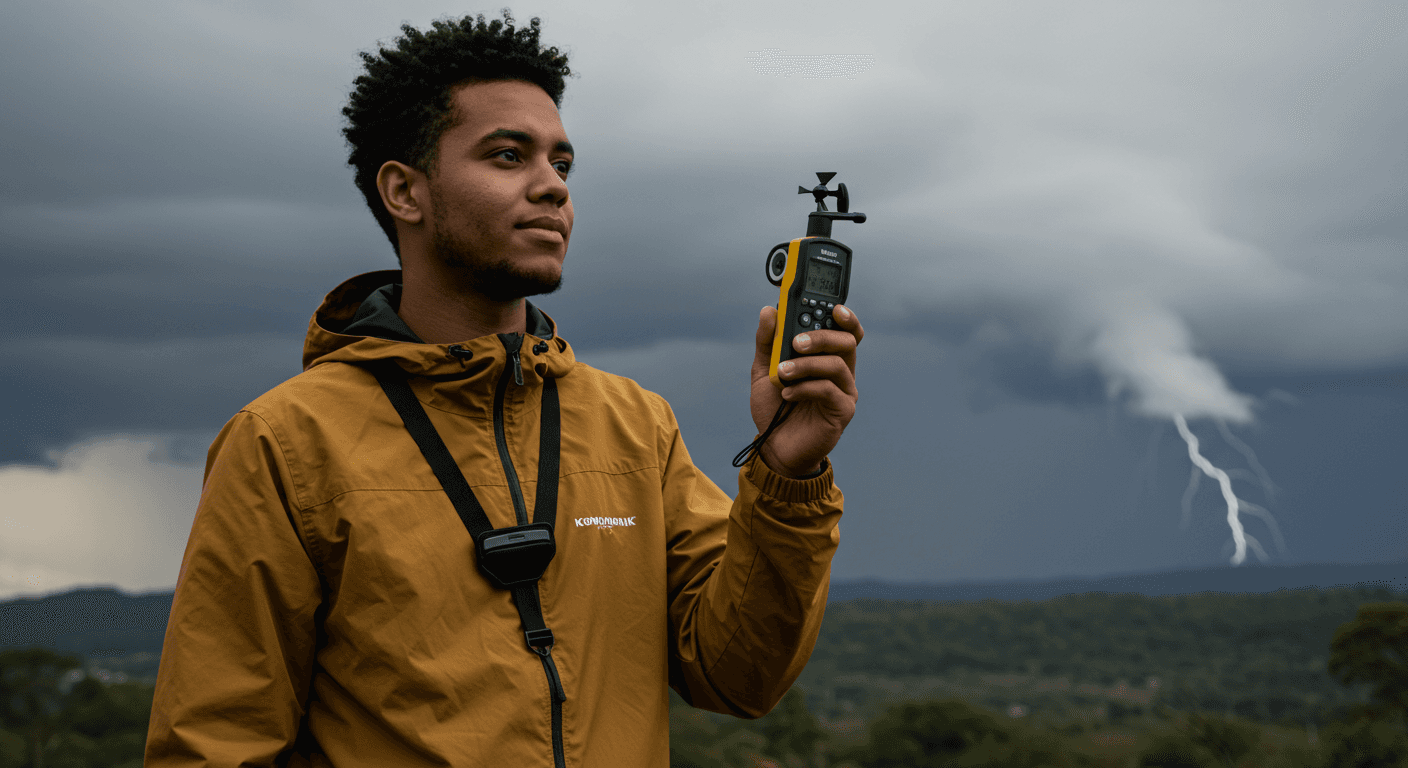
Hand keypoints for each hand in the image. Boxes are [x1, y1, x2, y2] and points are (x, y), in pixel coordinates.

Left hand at [749, 304, 862, 476]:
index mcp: (827, 357)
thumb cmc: (775, 407)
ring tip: (782, 372)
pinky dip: (805, 387)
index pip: (845, 330)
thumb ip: (768, 342)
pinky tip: (787, 393)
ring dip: (806, 364)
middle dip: (821, 336)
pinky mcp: (842, 411)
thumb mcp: (764, 370)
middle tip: (795, 341)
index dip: (844, 316)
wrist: (774, 447)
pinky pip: (829, 391)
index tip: (832, 306)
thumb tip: (769, 311)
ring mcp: (844, 392)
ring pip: (837, 365)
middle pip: (847, 342)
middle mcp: (841, 372)